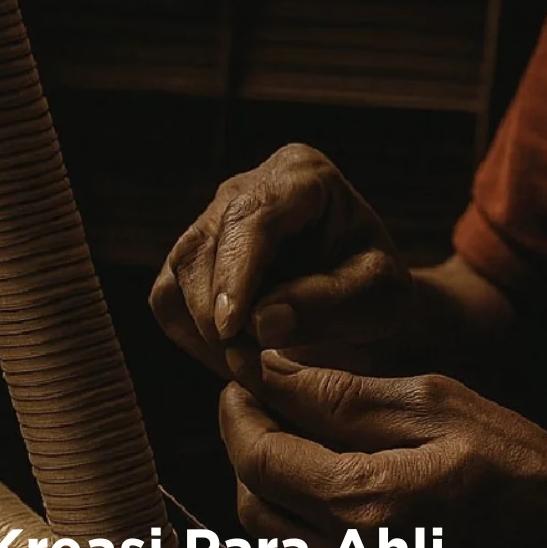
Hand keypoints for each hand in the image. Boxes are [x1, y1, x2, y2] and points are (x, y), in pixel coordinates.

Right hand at [150, 144, 411, 378]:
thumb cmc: (376, 289)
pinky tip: (231, 359)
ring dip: (204, 333)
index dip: (236, 274)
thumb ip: (328, 304)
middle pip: (204, 249)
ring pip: (178, 275)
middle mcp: (245, 187)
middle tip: (253, 371)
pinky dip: (191, 337)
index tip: (230, 328)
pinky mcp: (191, 257)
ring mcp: (211, 220)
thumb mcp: (377, 298)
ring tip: (249, 370)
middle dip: (220, 319)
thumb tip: (263, 322)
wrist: (363, 295)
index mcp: (301, 176)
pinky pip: (169, 298)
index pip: (253, 218)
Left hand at [218, 352, 546, 547]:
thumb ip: (345, 395)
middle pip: (252, 501)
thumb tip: (271, 372)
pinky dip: (300, 528)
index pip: (258, 457)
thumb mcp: (443, 409)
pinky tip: (337, 496)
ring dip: (270, 490)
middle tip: (266, 407)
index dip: (237, 414)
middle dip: (248, 448)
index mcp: (368, 506)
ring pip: (271, 541)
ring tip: (302, 447)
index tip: (240, 383)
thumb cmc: (527, 477)